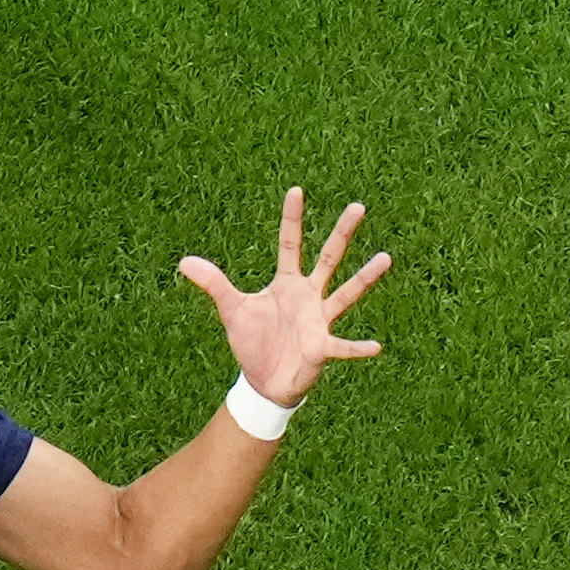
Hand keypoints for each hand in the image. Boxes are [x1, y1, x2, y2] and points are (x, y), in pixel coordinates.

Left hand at [179, 187, 393, 406]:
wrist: (263, 380)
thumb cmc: (253, 341)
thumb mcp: (232, 309)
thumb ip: (214, 284)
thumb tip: (184, 262)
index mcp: (287, 282)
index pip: (290, 244)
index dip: (291, 218)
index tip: (296, 190)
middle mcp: (309, 295)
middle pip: (329, 258)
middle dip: (341, 233)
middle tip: (358, 206)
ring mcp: (319, 320)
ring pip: (346, 294)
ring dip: (364, 278)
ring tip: (385, 257)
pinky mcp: (322, 348)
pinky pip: (343, 346)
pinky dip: (357, 348)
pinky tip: (375, 347)